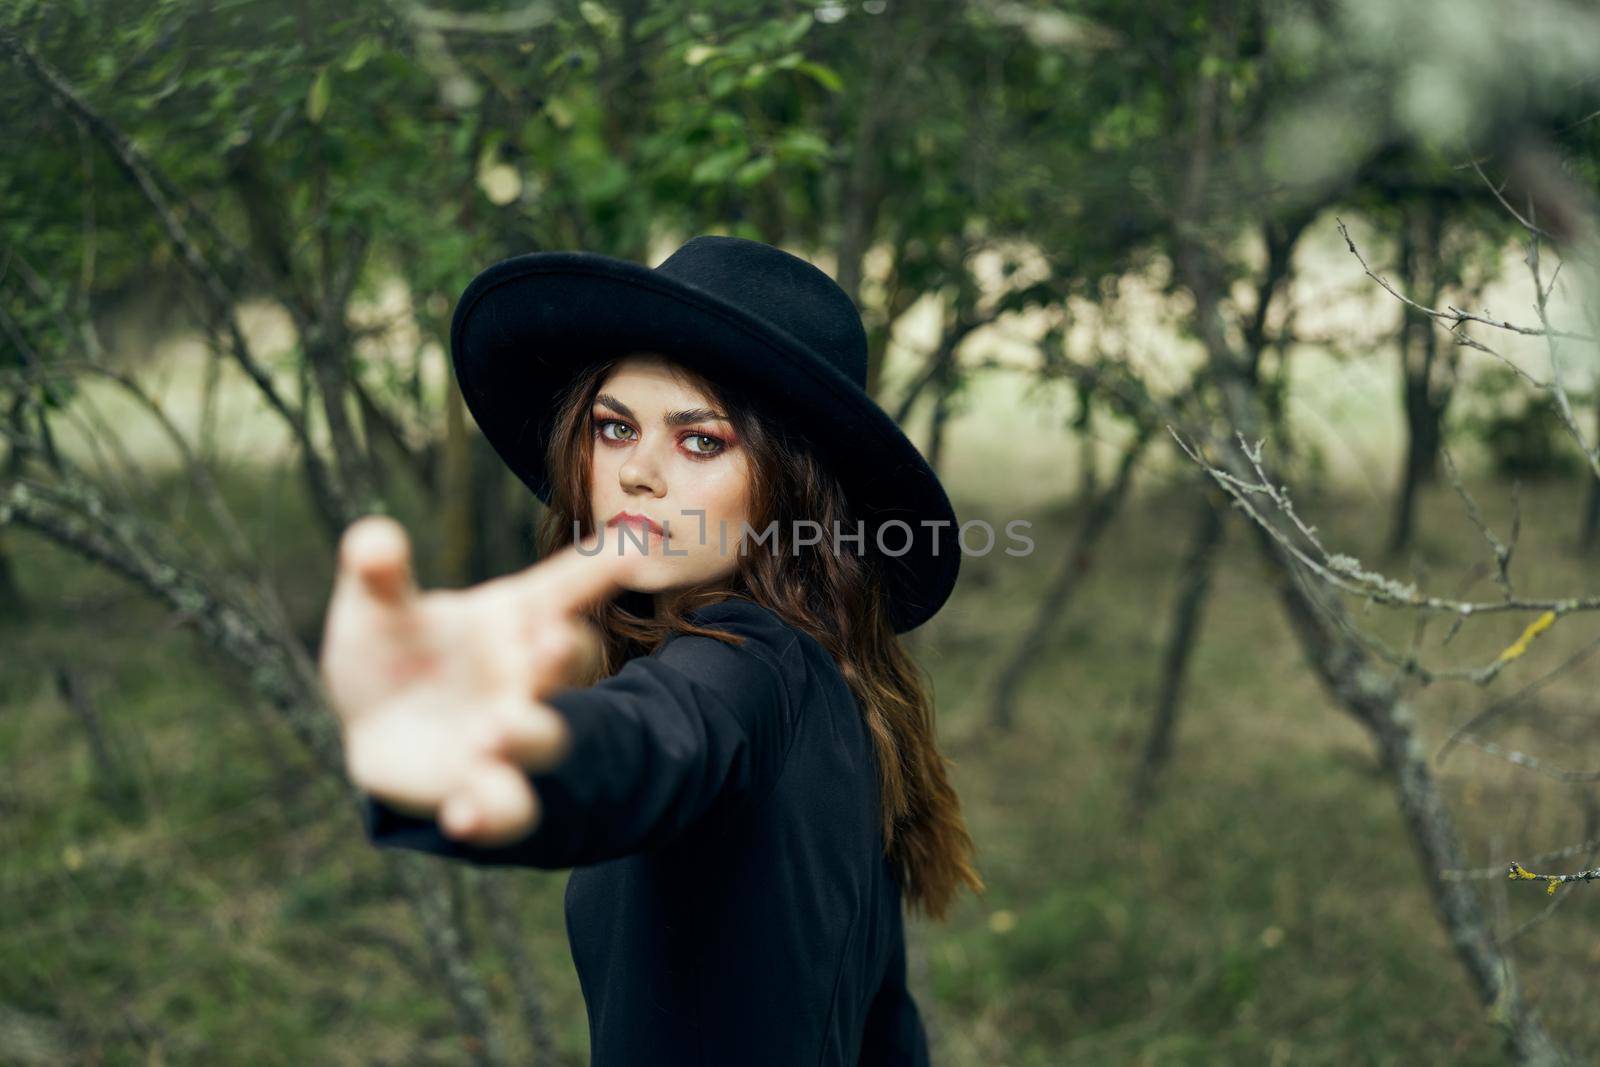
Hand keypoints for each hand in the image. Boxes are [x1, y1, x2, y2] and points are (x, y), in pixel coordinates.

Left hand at [318, 515, 644, 846]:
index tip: (630, 548)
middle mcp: (523, 676)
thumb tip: (374, 539)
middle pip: (565, 661)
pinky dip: (489, 816)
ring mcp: (507, 733)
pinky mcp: (477, 789)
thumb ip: (380, 571)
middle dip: (562, 655)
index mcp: (510, 620)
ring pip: (545, 739)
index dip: (597, 566)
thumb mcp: (377, 604)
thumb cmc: (391, 648)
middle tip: (547, 643)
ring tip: (494, 730)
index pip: (561, 588)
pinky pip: (502, 809)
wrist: (376, 720)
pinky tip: (461, 818)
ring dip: (531, 734)